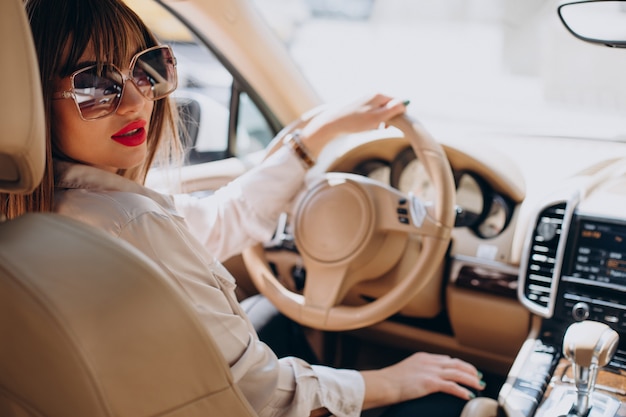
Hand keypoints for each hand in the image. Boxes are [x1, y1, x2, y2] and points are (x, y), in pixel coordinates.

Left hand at [300, 93, 407, 156]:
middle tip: (380, 128)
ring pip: (379, 110)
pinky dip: (369, 119)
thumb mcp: (377, 118)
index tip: (391, 126)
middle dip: (387, 118)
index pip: (398, 102)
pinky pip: (369, 111)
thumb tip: (405, 103)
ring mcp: (363, 97)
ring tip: (370, 128)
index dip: (398, 115)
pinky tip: (362, 125)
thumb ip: (392, 110)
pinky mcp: (356, 103)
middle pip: (388, 106)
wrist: (330, 123)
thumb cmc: (354, 122)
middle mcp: (371, 93)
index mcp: (378, 95)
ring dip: (378, 120)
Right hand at [361, 352, 484, 409]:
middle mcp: (428, 362)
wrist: (383, 384)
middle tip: (479, 377)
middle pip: (456, 363)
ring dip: (471, 380)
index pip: (446, 359)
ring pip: (457, 373)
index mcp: (423, 358)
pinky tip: (468, 396)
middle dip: (470, 370)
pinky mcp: (430, 382)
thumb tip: (424, 379)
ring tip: (479, 386)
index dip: (459, 365)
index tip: (466, 370)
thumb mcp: (406, 370)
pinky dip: (462, 391)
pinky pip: (451, 386)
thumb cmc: (389, 381)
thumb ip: (418, 371)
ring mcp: (430, 371)